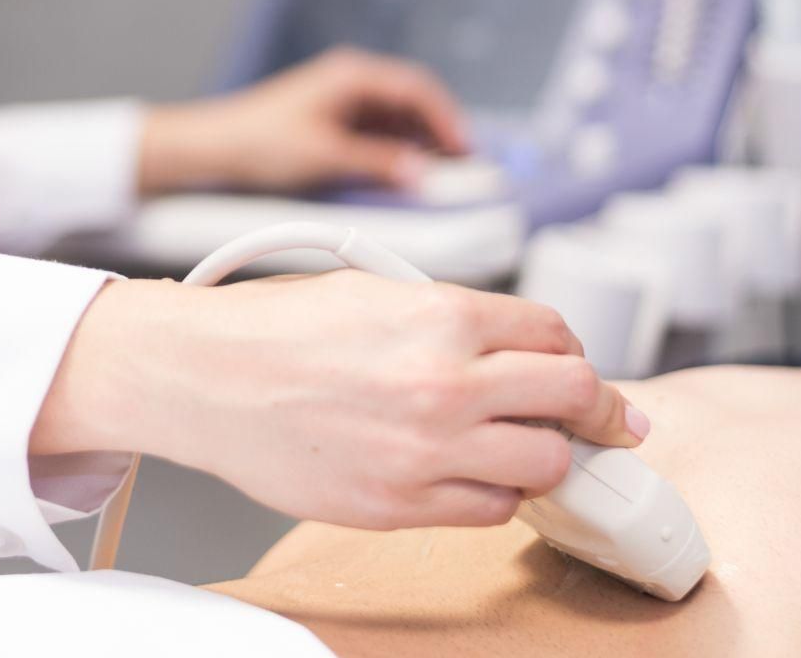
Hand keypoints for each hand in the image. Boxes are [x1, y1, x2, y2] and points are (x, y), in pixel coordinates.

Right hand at [36, 272, 648, 529]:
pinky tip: (468, 472)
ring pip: (543, 465)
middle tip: (599, 421)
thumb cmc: (275, 328)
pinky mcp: (396, 504)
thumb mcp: (376, 289)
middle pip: (574, 399)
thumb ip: (454, 319)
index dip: (573, 355)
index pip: (556, 336)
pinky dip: (492, 494)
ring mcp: (423, 450)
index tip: (578, 373)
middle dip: (596, 410)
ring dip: (543, 457)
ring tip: (522, 447)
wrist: (201, 376)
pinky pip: (487, 510)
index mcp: (441, 314)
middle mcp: (444, 381)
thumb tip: (522, 349)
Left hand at [137, 47, 468, 195]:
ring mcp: (345, 101)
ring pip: (400, 120)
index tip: (467, 151)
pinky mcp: (337, 122)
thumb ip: (378, 164)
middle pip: (414, 102)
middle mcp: (353, 81)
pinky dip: (399, 152)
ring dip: (422, 146)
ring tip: (440, 178)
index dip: (449, 119)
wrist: (213, 148)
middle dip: (441, 134)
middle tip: (463, 169)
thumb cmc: (259, 141)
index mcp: (352, 75)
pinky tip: (407, 176)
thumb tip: (422, 174)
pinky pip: (381, 133)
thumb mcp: (325, 156)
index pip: (418, 89)